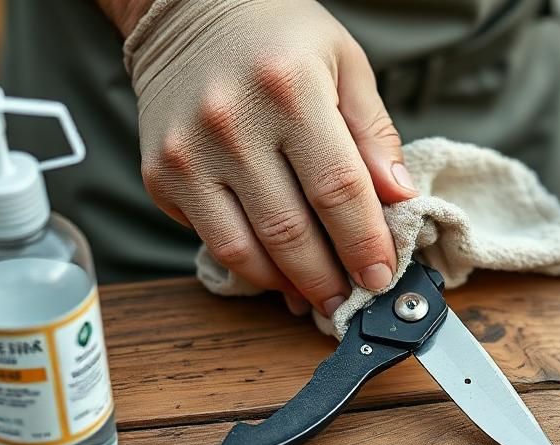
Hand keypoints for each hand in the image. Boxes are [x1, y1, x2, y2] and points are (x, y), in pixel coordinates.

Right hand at [124, 0, 416, 315]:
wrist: (187, 12)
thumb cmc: (278, 36)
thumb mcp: (343, 64)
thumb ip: (374, 133)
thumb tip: (399, 197)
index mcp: (288, 88)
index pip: (337, 188)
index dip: (365, 242)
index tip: (382, 275)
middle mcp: (231, 123)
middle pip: (291, 230)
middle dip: (329, 278)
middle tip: (351, 301)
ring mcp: (187, 153)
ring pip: (245, 249)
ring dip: (289, 284)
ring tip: (317, 296)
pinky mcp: (160, 175)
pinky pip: (212, 241)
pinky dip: (250, 268)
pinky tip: (278, 272)